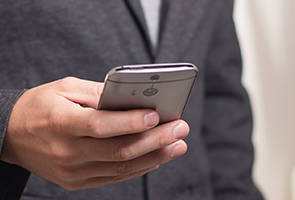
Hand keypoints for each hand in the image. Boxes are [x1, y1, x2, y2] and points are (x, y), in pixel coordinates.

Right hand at [1, 77, 188, 190]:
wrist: (11, 134)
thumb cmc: (39, 106)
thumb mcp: (64, 88)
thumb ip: (98, 93)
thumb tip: (131, 98)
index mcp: (62, 123)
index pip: (101, 125)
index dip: (131, 122)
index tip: (157, 116)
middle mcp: (68, 152)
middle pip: (119, 150)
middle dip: (155, 140)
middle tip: (180, 128)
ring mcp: (73, 171)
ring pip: (121, 168)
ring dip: (154, 156)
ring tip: (177, 145)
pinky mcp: (77, 181)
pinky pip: (114, 177)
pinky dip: (138, 168)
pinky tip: (156, 157)